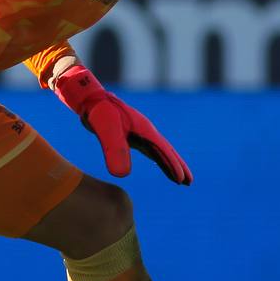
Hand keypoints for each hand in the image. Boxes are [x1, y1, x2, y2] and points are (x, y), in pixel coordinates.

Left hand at [52, 65, 191, 184]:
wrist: (89, 98)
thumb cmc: (98, 111)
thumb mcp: (105, 130)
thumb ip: (115, 150)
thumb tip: (122, 176)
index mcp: (144, 129)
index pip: (162, 150)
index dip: (173, 165)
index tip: (183, 179)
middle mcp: (145, 130)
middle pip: (167, 150)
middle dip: (178, 166)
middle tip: (189, 182)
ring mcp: (139, 131)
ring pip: (159, 151)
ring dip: (170, 164)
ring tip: (180, 179)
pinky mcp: (131, 134)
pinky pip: (149, 149)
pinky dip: (158, 158)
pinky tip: (160, 163)